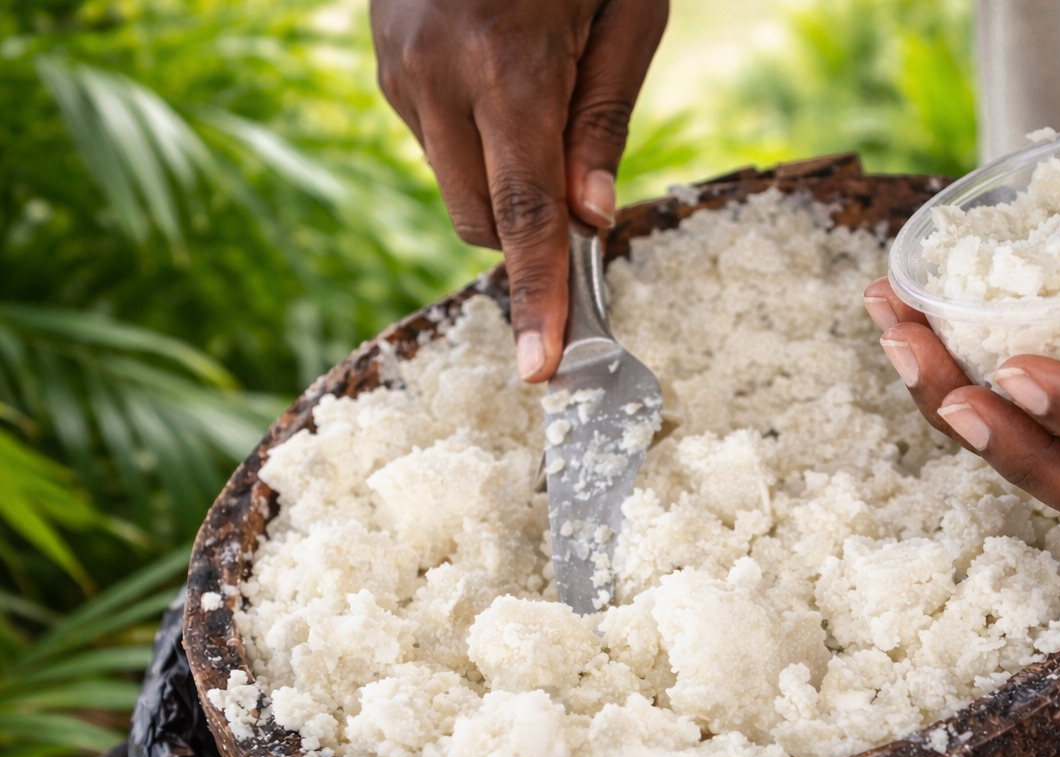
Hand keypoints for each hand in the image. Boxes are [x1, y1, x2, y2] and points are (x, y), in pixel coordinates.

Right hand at [371, 0, 667, 380]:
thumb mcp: (628, 11)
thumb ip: (604, 121)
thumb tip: (590, 223)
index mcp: (507, 64)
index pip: (525, 215)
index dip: (538, 298)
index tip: (540, 369)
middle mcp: (436, 73)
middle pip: (482, 217)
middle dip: (530, 229)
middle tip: (581, 191)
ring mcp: (397, 67)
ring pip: (453, 185)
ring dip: (501, 181)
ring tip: (540, 96)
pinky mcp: (383, 61)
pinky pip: (433, 139)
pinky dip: (475, 141)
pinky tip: (501, 76)